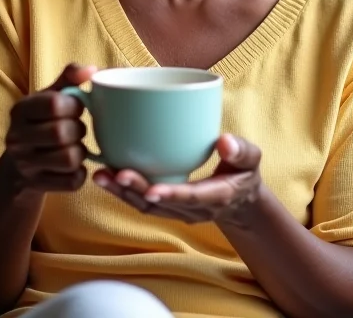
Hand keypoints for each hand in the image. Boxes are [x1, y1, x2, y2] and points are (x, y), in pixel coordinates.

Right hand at [1, 64, 95, 194]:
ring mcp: (25, 165)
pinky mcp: (38, 186)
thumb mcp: (50, 95)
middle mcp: (16, 138)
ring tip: (74, 146)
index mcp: (20, 110)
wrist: (19, 164)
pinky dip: (80, 173)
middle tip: (77, 129)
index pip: (54, 103)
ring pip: (70, 159)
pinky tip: (72, 165)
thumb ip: (69, 78)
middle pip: (61, 133)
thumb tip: (91, 70)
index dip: (74, 105)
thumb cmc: (42, 121)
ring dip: (80, 152)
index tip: (76, 107)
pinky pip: (73, 181)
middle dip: (78, 129)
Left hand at [93, 134, 262, 226]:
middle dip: (136, 191)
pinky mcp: (166, 207)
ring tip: (101, 175)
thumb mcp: (251, 160)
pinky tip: (107, 177)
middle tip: (116, 173)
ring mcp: (177, 212)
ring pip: (146, 207)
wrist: (239, 200)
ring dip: (122, 194)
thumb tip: (224, 141)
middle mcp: (192, 210)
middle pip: (160, 205)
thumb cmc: (243, 173)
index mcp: (215, 197)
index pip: (191, 198)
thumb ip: (240, 151)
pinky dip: (123, 193)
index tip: (152, 189)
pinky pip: (142, 204)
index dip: (171, 194)